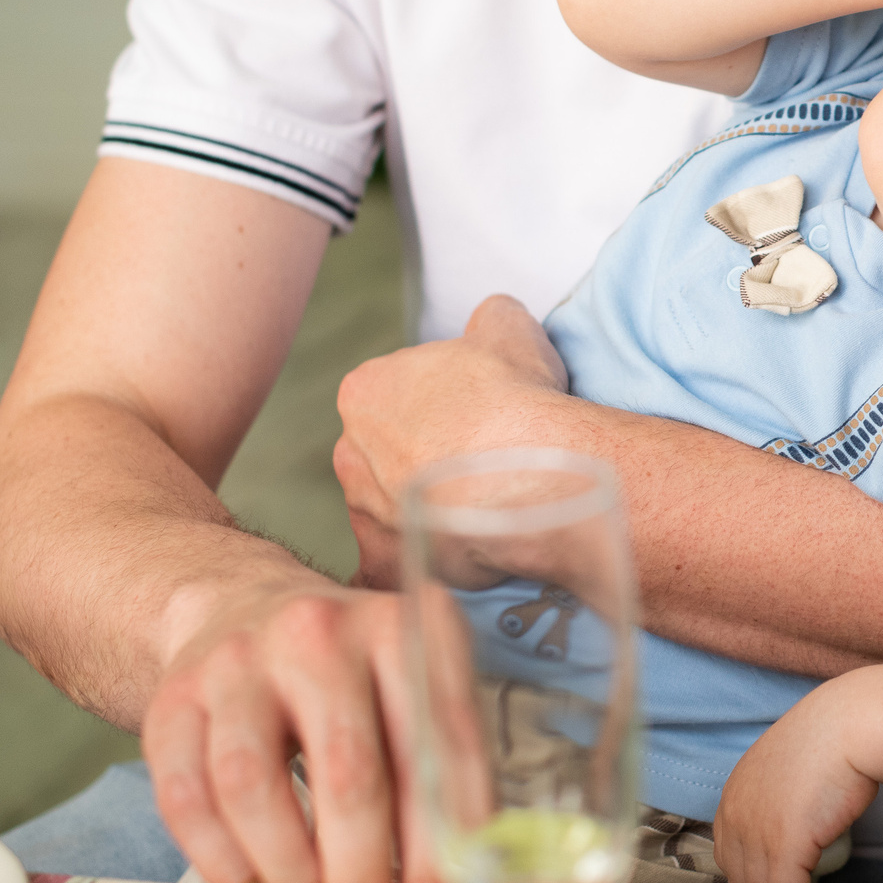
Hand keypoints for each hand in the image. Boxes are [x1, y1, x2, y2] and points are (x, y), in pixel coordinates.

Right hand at [139, 581, 464, 882]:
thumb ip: (445, 789)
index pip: (440, 760)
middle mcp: (323, 633)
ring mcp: (240, 661)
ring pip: (255, 789)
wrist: (240, 608)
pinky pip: (188, 801)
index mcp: (410, 629)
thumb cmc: (354, 680)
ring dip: (290, 875)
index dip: (441, 867)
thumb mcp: (416, 700)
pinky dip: (225, 863)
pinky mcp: (173, 697)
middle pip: (350, 778)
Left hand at [335, 296, 570, 588]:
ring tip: (484, 508)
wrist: (532, 480)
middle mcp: (350, 453)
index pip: (393, 393)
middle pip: (385, 452)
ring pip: (393, 508)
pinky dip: (425, 560)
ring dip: (426, 508)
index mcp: (365, 391)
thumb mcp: (509, 328)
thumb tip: (490, 319)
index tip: (473, 414)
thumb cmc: (516, 401)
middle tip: (477, 461)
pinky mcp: (386, 564)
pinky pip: (400, 563)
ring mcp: (363, 514)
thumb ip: (488, 318)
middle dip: (422, 457)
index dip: (438, 403)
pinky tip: (463, 552)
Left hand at [712, 684, 879, 882]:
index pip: (730, 856)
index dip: (759, 878)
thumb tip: (798, 826)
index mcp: (734, 795)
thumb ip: (780, 798)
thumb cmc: (833, 738)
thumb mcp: (789, 769)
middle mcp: (735, 815)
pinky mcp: (782, 848)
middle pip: (743, 881)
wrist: (850, 726)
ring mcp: (755, 833)